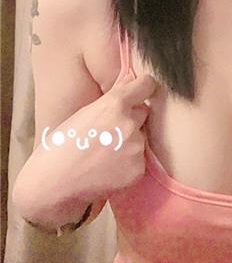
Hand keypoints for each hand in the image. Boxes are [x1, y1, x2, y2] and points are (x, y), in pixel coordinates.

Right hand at [45, 72, 157, 202]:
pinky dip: (128, 162)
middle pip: (143, 112)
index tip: (141, 91)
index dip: (143, 87)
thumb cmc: (61, 145)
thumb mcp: (84, 113)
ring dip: (130, 141)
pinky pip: (139, 159)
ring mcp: (135, 148)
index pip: (146, 85)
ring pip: (141, 137)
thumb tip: (131, 79)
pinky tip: (108, 167)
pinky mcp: (138, 169)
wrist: (54, 183)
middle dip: (132, 118)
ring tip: (105, 153)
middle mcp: (129, 123)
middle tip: (110, 131)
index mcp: (114, 104)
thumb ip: (112, 97)